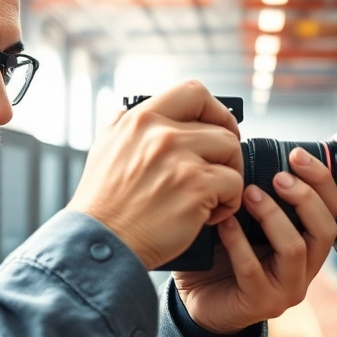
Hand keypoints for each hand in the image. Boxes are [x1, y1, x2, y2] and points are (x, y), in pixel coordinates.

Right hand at [68, 81, 243, 268]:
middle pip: (221, 127)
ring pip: (232, 151)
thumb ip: (122, 125)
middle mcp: (161, 135)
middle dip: (227, 153)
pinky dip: (229, 203)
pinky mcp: (196, 188)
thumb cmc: (104, 205)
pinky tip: (209, 216)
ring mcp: (180, 160)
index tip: (218, 127)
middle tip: (219, 173)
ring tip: (212, 196)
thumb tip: (127, 110)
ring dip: (230, 176)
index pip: (193, 91)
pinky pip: (234, 184)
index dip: (216, 109)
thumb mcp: (103, 149)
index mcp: (141, 121)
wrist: (102, 244)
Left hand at [174, 147, 336, 333]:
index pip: (333, 210)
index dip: (322, 180)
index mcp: (308, 245)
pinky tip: (224, 223)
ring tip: (248, 194)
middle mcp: (305, 268)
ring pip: (295, 248)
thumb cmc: (223, 258)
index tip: (297, 156)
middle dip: (305, 196)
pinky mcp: (260, 303)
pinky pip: (253, 269)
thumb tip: (251, 155)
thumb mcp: (247, 223)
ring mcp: (286, 289)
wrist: (200, 301)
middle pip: (326, 229)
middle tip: (279, 176)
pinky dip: (237, 242)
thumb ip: (257, 196)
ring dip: (273, 216)